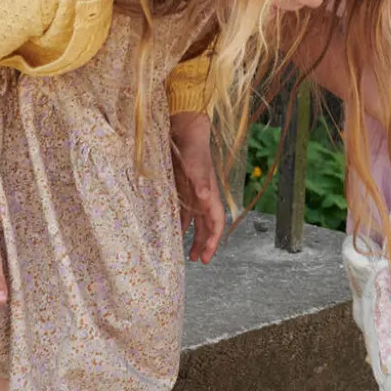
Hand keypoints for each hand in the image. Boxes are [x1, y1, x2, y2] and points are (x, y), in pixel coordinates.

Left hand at [171, 111, 224, 262]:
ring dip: (195, 237)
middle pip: (208, 225)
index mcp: (210, 194)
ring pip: (197, 221)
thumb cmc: (193, 148)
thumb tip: (205, 198)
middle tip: (200, 260)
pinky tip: (174, 232)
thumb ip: (201, 181)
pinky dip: (182, 224)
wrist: (186, 130)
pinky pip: (184, 212)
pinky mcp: (182, 189)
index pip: (216, 222)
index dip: (213, 240)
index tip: (207, 256)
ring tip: (189, 253)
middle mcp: (204, 196)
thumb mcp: (196, 165)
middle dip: (205, 243)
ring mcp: (193, 193)